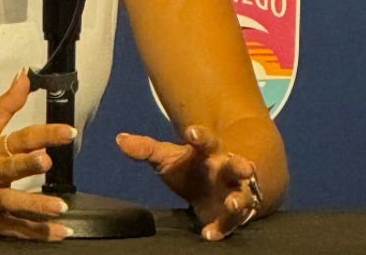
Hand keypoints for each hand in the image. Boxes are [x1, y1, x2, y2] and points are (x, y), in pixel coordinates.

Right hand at [0, 69, 77, 240]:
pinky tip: (58, 233)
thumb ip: (6, 104)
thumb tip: (24, 76)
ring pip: (14, 201)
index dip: (44, 133)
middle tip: (46, 160)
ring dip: (36, 205)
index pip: (20, 136)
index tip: (67, 131)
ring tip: (58, 207)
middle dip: (28, 163)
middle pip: (11, 166)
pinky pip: (15, 228)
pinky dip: (37, 232)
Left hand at [116, 125, 259, 241]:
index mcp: (210, 152)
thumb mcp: (167, 156)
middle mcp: (226, 170)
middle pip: (237, 165)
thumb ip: (146, 149)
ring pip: (243, 195)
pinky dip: (222, 228)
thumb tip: (120, 139)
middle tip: (246, 167)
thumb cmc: (191, 167)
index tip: (192, 132)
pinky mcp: (232, 215)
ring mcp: (233, 192)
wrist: (216, 186)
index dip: (200, 135)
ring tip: (232, 205)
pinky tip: (209, 234)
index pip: (206, 140)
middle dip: (241, 166)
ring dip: (239, 200)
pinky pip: (231, 222)